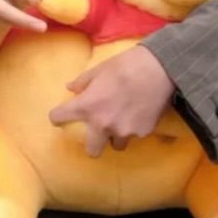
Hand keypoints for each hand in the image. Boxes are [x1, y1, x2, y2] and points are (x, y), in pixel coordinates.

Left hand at [48, 44, 174, 156]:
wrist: (159, 70)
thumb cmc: (124, 66)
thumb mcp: (97, 70)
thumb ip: (81, 82)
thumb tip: (70, 88)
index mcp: (86, 106)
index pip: (58, 118)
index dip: (57, 117)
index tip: (60, 117)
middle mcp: (102, 124)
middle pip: (91, 150)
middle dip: (92, 144)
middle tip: (95, 133)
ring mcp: (124, 131)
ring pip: (116, 145)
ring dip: (115, 137)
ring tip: (120, 122)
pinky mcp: (143, 132)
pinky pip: (134, 135)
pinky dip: (133, 128)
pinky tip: (137, 114)